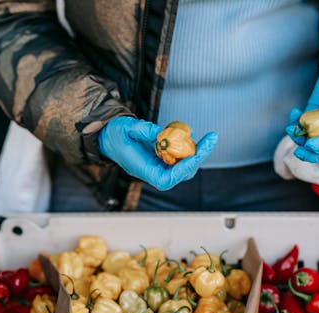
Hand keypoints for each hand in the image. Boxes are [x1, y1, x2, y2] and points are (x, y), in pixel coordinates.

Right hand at [98, 116, 217, 190]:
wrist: (108, 137)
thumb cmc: (114, 134)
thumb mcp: (125, 127)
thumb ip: (144, 129)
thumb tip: (163, 133)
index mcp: (142, 169)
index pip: (166, 179)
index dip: (183, 169)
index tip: (195, 154)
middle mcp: (152, 171)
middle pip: (181, 174)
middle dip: (198, 158)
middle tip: (211, 139)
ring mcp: (158, 166)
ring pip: (183, 168)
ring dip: (197, 154)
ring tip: (206, 138)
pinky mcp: (161, 160)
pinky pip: (180, 159)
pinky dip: (189, 149)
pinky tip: (193, 137)